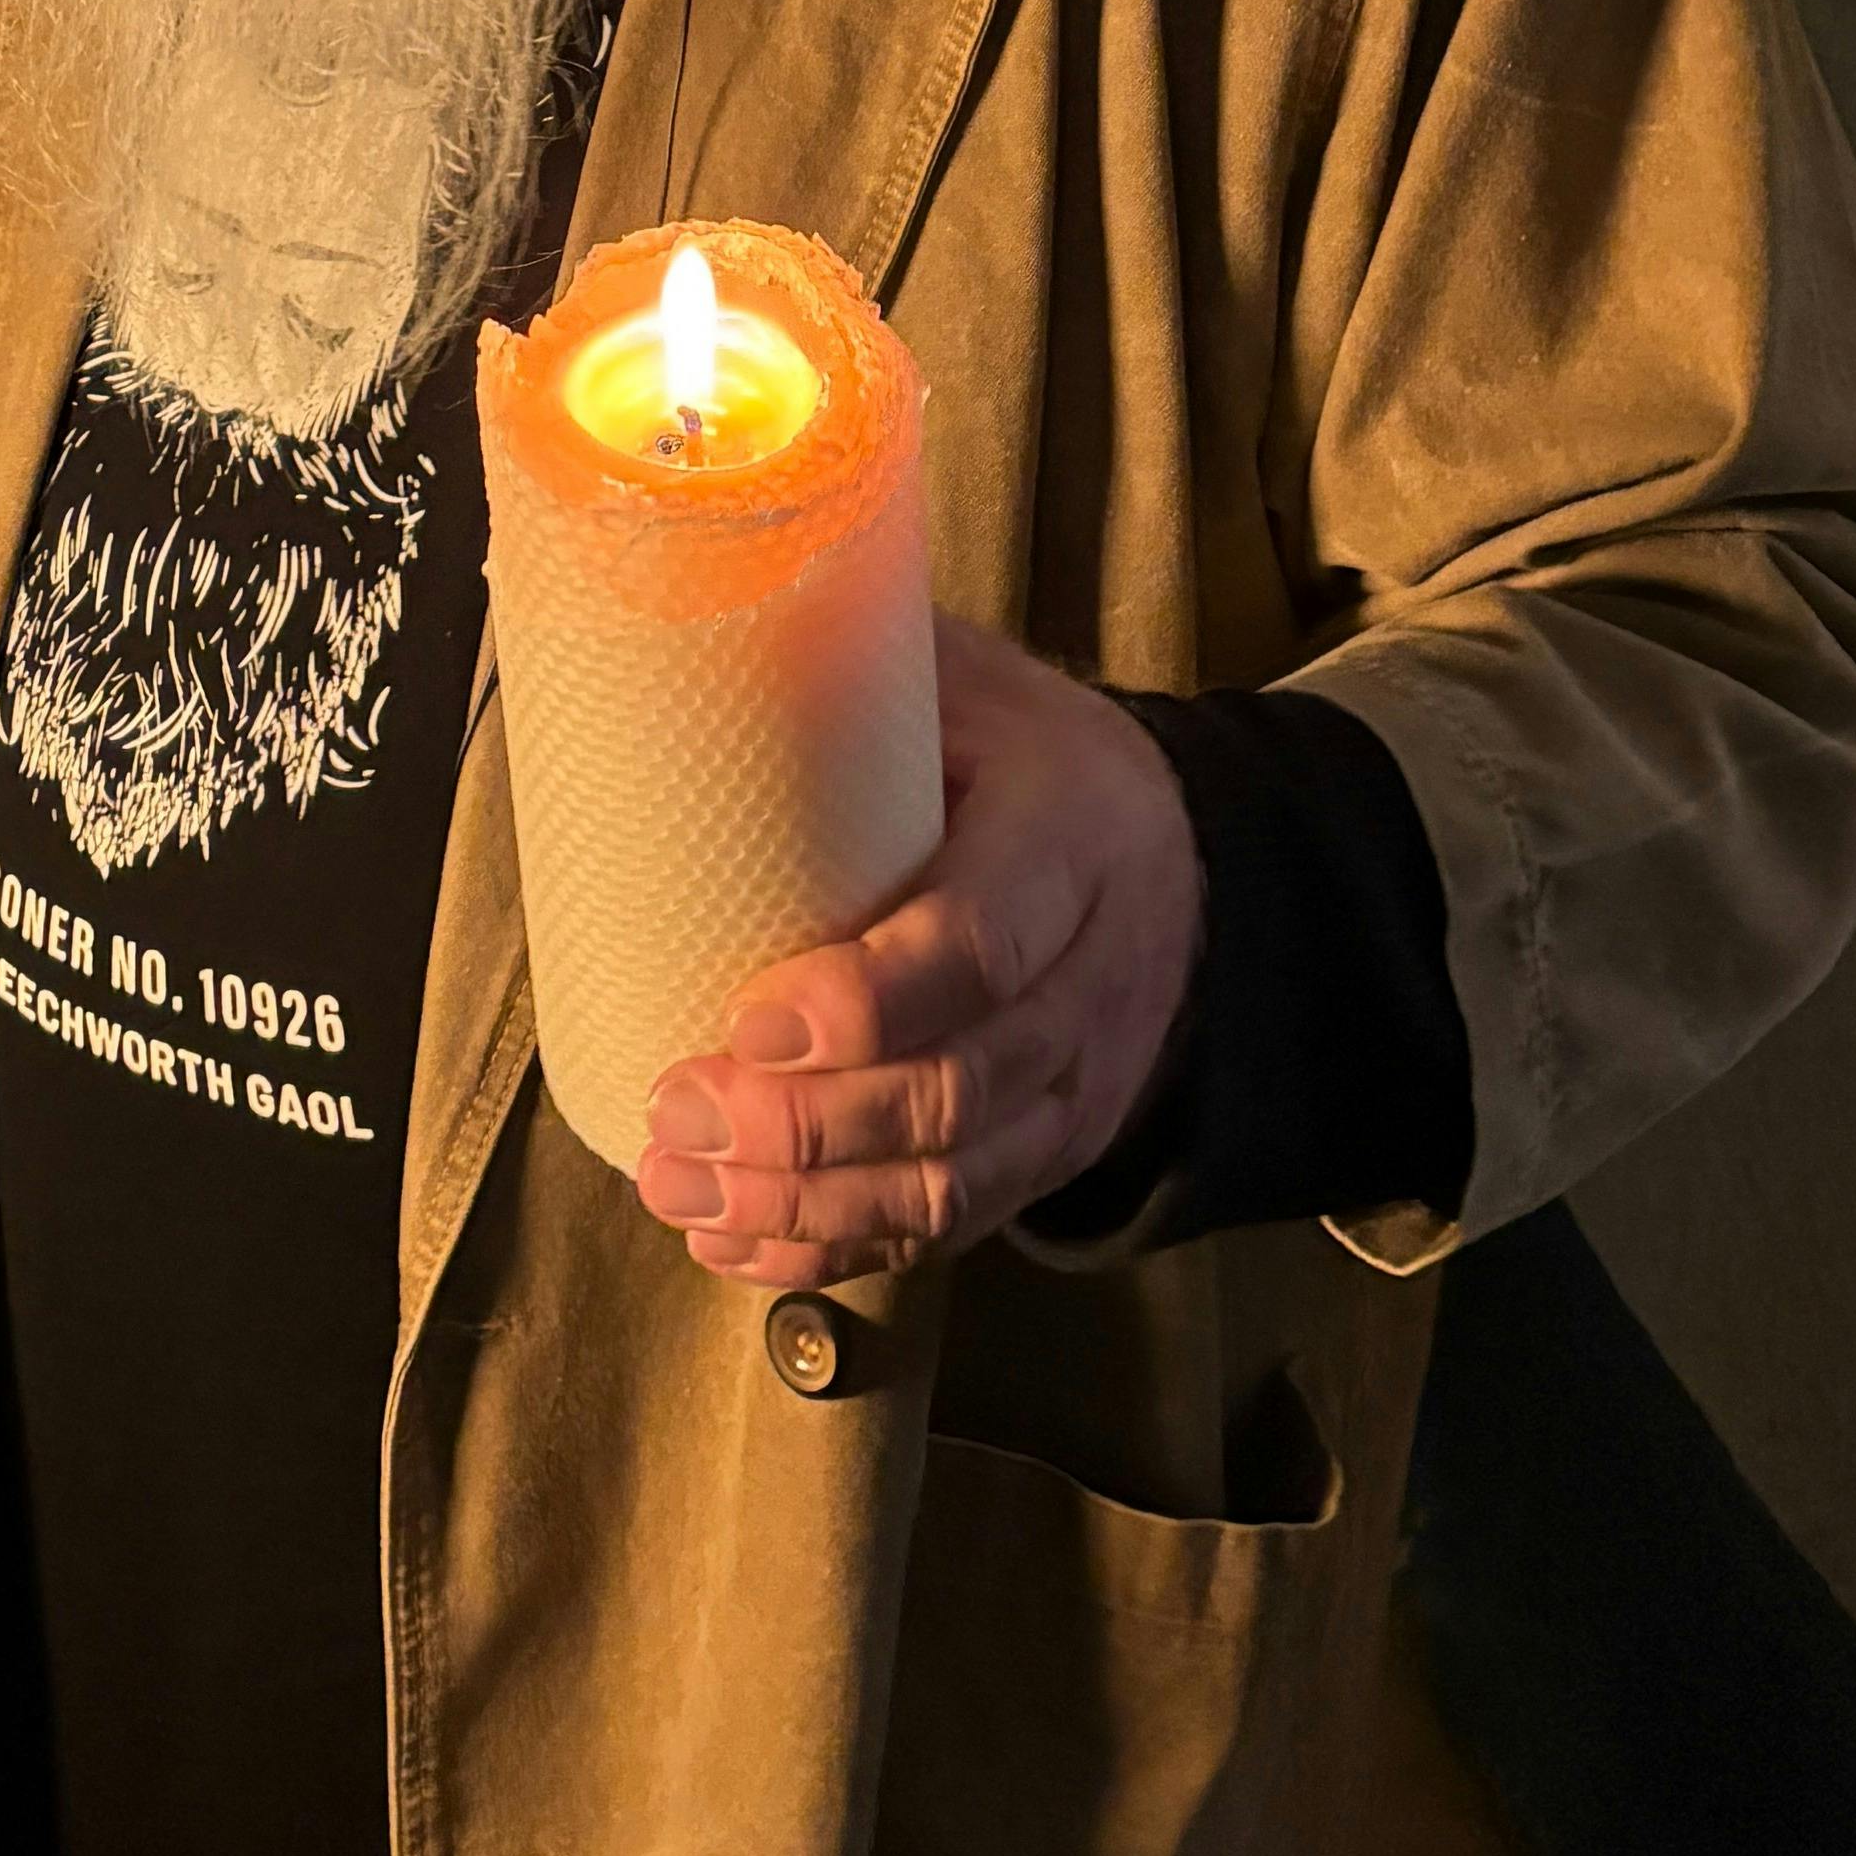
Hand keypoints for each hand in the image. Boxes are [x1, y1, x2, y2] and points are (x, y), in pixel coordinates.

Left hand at [631, 613, 1203, 1287]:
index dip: (865, 1000)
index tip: (744, 1020)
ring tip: (677, 1184)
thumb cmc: (1025, 753)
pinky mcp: (1048, 1150)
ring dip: (806, 1205)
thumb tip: (687, 606)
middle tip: (680, 1112)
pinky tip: (734, 1237)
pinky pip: (950, 1227)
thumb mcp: (971, 682)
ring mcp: (1078, 1084)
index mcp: (1071, 838)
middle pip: (958, 1089)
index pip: (981, 943)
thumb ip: (856, 664)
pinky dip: (838, 1248)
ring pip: (951, 1184)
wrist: (1178, 856)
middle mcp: (1092, 979)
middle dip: (809, 1125)